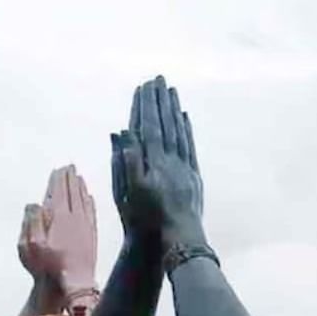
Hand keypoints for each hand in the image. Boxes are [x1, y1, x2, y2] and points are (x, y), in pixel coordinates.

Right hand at [17, 165, 98, 299]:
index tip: (59, 169)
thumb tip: (35, 203)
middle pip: (73, 193)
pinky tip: (90, 198)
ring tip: (79, 177)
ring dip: (80, 187)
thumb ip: (32, 221)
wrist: (75, 282)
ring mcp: (86, 226)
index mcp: (60, 218)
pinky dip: (90, 202)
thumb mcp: (31, 245)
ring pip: (84, 200)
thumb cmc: (49, 267)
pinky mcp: (92, 235)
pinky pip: (92, 212)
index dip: (58, 180)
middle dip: (70, 179)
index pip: (59, 193)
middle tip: (70, 167)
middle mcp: (76, 218)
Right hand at [110, 75, 206, 249]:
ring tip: (171, 91)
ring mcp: (184, 166)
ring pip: (180, 131)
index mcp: (155, 161)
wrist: (178, 236)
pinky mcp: (193, 175)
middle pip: (166, 123)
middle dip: (160, 100)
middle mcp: (172, 159)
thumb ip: (127, 161)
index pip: (150, 126)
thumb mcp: (130, 191)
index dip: (146, 105)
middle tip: (159, 79)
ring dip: (174, 109)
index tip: (144, 87)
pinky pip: (190, 145)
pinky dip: (187, 129)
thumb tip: (123, 132)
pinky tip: (185, 117)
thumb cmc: (148, 217)